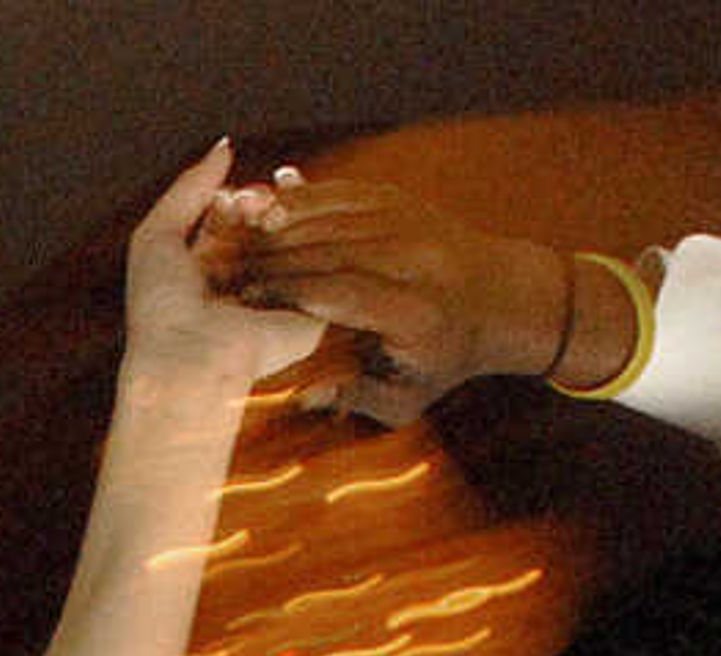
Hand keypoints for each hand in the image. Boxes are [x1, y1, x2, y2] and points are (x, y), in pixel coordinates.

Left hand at [122, 143, 330, 396]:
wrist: (191, 361)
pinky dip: (321, 237)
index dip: (240, 197)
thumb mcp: (156, 234)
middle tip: (259, 199)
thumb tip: (224, 148)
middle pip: (268, 227)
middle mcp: (244, 285)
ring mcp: (277, 300)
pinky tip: (307, 221)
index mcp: (207, 271)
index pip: (235, 220)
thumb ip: (190, 188)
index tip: (238, 193)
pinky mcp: (308, 316)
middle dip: (266, 203)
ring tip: (278, 208)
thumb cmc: (162, 309)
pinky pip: (325, 269)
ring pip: (299, 242)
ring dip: (292, 216)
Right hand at [205, 171, 577, 423]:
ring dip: (272, 223)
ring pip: (327, 216)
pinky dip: (300, 196)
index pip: (335, 292)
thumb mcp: (407, 398)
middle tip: (219, 262)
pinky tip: (262, 200)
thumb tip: (301, 396)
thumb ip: (353, 397)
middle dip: (267, 254)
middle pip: (323, 249)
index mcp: (410, 311)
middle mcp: (409, 259)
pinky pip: (340, 192)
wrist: (501, 298)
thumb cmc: (445, 359)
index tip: (244, 300)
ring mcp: (405, 222)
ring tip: (226, 231)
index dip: (285, 293)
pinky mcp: (398, 200)